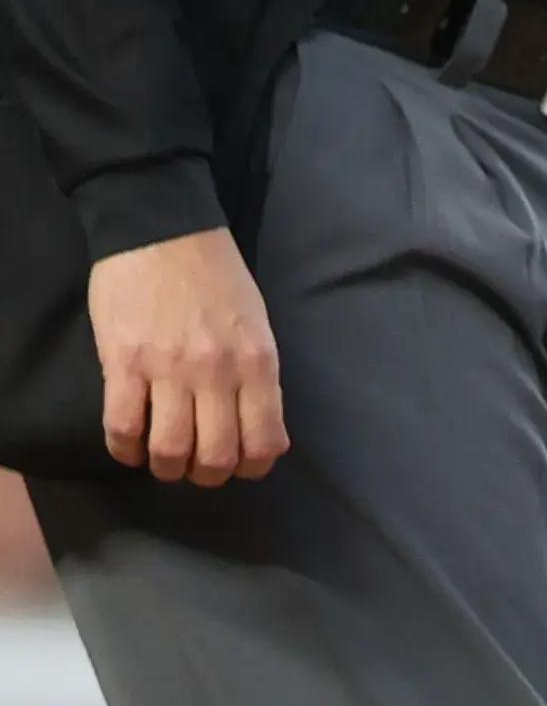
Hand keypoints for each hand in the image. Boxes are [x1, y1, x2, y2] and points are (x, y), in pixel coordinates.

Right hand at [86, 228, 289, 485]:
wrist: (161, 230)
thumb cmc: (215, 277)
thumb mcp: (257, 327)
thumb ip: (257, 378)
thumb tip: (257, 429)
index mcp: (258, 366)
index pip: (264, 443)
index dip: (251, 469)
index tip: (237, 466)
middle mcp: (218, 374)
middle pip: (216, 456)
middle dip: (207, 475)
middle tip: (195, 468)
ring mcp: (169, 369)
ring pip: (170, 449)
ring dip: (166, 468)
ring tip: (162, 460)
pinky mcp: (124, 361)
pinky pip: (123, 425)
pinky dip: (125, 449)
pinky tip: (128, 447)